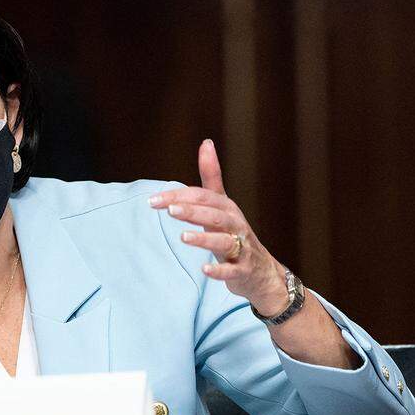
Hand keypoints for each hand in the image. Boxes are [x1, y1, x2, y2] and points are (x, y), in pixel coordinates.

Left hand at [149, 139, 288, 316]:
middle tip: (169, 210)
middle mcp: (235, 225)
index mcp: (227, 208)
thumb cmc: (235, 234)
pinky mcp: (243, 269)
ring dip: (204, 238)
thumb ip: (212, 177)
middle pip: (214, 215)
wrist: (261, 271)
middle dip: (192, 211)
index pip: (202, 197)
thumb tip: (206, 143)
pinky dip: (219, 270)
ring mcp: (241, 248)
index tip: (153, 200)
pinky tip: (204, 270)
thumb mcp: (223, 205)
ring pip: (224, 241)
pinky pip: (232, 270)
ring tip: (183, 237)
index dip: (179, 197)